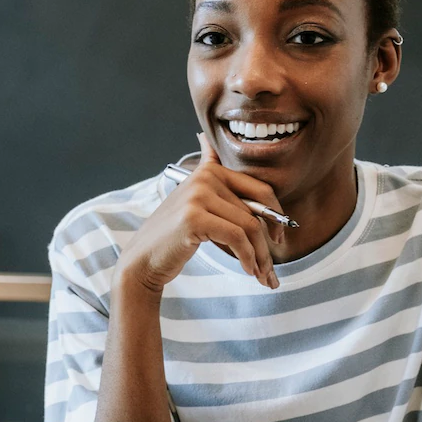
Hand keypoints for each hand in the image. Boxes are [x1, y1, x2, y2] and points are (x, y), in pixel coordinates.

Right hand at [116, 133, 287, 292]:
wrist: (142, 261)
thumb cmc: (173, 239)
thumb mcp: (197, 207)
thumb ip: (217, 188)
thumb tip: (213, 145)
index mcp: (209, 171)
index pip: (259, 188)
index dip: (275, 215)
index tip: (279, 238)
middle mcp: (204, 177)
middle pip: (256, 210)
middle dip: (269, 243)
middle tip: (271, 268)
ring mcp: (197, 195)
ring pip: (249, 226)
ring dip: (260, 256)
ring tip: (261, 275)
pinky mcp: (194, 217)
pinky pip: (237, 237)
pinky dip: (248, 257)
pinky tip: (248, 270)